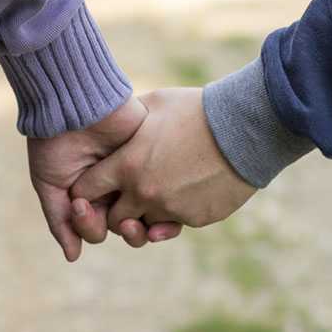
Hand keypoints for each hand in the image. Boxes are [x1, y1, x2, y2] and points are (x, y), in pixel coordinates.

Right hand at [27, 97, 181, 261]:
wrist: (73, 102)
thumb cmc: (54, 141)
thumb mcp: (50, 184)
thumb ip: (61, 221)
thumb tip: (74, 257)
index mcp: (92, 194)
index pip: (99, 227)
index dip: (90, 227)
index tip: (80, 207)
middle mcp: (117, 186)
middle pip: (128, 225)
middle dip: (121, 229)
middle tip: (110, 216)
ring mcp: (139, 172)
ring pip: (151, 213)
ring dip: (143, 226)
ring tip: (134, 221)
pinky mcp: (155, 157)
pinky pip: (168, 190)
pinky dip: (165, 207)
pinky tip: (157, 211)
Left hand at [70, 88, 256, 234]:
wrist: (245, 130)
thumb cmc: (198, 110)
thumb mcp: (155, 104)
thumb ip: (128, 121)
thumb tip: (114, 122)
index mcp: (127, 165)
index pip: (86, 190)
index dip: (87, 189)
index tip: (97, 184)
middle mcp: (143, 194)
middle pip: (112, 220)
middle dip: (116, 210)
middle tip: (128, 195)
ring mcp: (170, 210)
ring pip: (145, 226)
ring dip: (148, 214)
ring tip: (163, 189)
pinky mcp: (195, 219)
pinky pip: (176, 223)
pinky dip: (178, 211)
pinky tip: (190, 186)